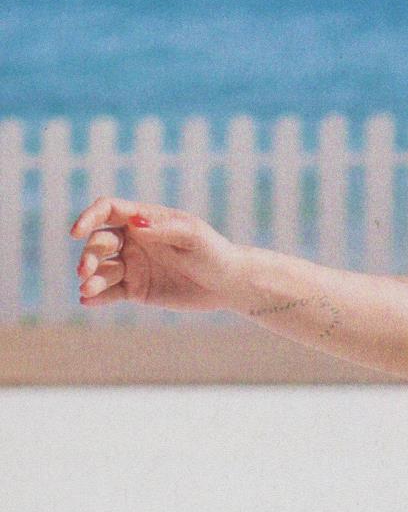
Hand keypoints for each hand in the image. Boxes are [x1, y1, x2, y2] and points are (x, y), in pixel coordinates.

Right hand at [70, 199, 247, 314]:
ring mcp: (132, 265)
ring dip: (91, 278)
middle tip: (85, 271)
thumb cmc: (213, 252)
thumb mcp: (193, 236)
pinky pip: (111, 292)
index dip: (88, 217)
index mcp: (143, 220)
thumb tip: (134, 224)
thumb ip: (165, 229)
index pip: (107, 211)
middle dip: (89, 255)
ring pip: (102, 269)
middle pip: (99, 242)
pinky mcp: (136, 290)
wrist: (227, 284)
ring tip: (87, 290)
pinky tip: (87, 301)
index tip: (76, 231)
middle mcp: (132, 240)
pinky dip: (98, 297)